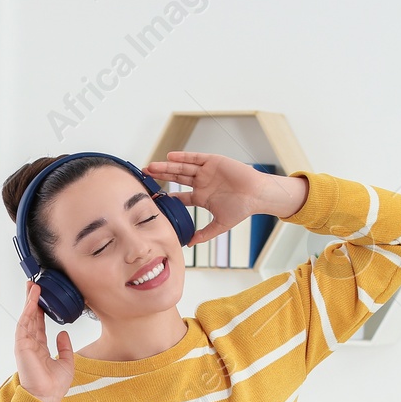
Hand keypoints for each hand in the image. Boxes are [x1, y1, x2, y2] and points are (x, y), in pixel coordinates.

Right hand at [15, 279, 73, 401]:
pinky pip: (25, 323)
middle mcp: (30, 344)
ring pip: (26, 317)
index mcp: (39, 348)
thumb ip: (65, 347)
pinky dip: (28, 310)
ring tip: (33, 286)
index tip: (41, 296)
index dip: (39, 309)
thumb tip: (63, 334)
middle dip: (31, 300)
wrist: (47, 397)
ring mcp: (25, 344)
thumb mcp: (66, 362)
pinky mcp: (21, 345)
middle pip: (30, 317)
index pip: (38, 324)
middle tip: (33, 285)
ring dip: (29, 301)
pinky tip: (33, 300)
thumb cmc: (54, 385)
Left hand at [141, 151, 307, 245]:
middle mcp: (201, 183)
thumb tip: (189, 244)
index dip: (167, 196)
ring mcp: (206, 171)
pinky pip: (195, 158)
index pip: (180, 196)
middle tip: (144, 175)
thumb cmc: (241, 209)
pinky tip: (170, 157)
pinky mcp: (213, 161)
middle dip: (160, 176)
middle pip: (176, 178)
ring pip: (182, 168)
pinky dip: (183, 157)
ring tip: (151, 166)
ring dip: (167, 166)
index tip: (152, 197)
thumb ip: (204, 234)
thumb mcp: (220, 225)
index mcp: (201, 197)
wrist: (256, 195)